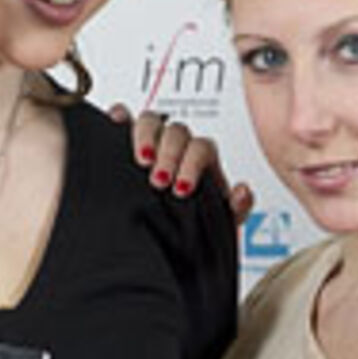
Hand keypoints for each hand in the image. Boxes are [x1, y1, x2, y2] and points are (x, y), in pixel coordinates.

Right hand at [109, 103, 253, 223]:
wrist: (164, 241)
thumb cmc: (190, 223)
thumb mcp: (216, 221)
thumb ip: (236, 208)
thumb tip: (241, 191)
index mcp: (200, 161)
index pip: (200, 148)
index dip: (192, 164)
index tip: (182, 188)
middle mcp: (176, 148)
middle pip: (176, 132)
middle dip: (169, 154)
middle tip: (159, 180)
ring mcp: (151, 143)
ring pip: (151, 121)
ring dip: (146, 137)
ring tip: (142, 160)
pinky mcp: (124, 144)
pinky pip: (122, 118)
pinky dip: (118, 117)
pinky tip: (115, 125)